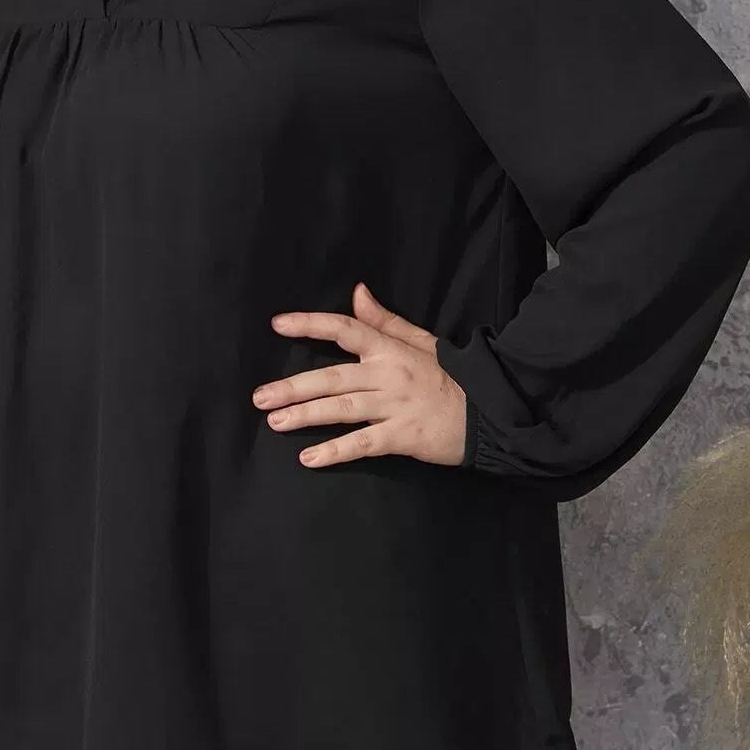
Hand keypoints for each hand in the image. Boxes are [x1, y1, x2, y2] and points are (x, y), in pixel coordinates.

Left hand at [252, 280, 467, 469]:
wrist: (490, 412)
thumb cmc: (451, 376)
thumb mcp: (421, 341)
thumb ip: (385, 321)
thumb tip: (357, 292)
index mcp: (390, 349)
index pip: (345, 329)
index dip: (310, 325)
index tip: (277, 325)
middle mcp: (387, 375)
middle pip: (331, 377)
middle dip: (292, 387)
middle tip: (260, 397)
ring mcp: (393, 406)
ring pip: (341, 409)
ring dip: (304, 415)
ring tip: (274, 422)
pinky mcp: (402, 437)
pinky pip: (363, 443)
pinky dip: (335, 451)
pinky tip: (309, 458)